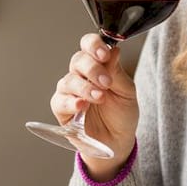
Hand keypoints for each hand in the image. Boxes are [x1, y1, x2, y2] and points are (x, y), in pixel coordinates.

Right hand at [50, 34, 137, 178]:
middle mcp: (80, 74)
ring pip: (69, 80)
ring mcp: (69, 91)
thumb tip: (113, 49)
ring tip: (99, 97)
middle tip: (106, 82)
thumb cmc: (121, 114)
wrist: (118, 141)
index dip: (94, 45)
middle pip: (78, 60)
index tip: (104, 54)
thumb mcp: (126, 91)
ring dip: (85, 88)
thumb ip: (117, 72)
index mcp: (97, 64)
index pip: (89, 45)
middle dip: (92, 69)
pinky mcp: (61, 109)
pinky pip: (60, 101)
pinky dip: (71, 102)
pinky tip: (82, 105)